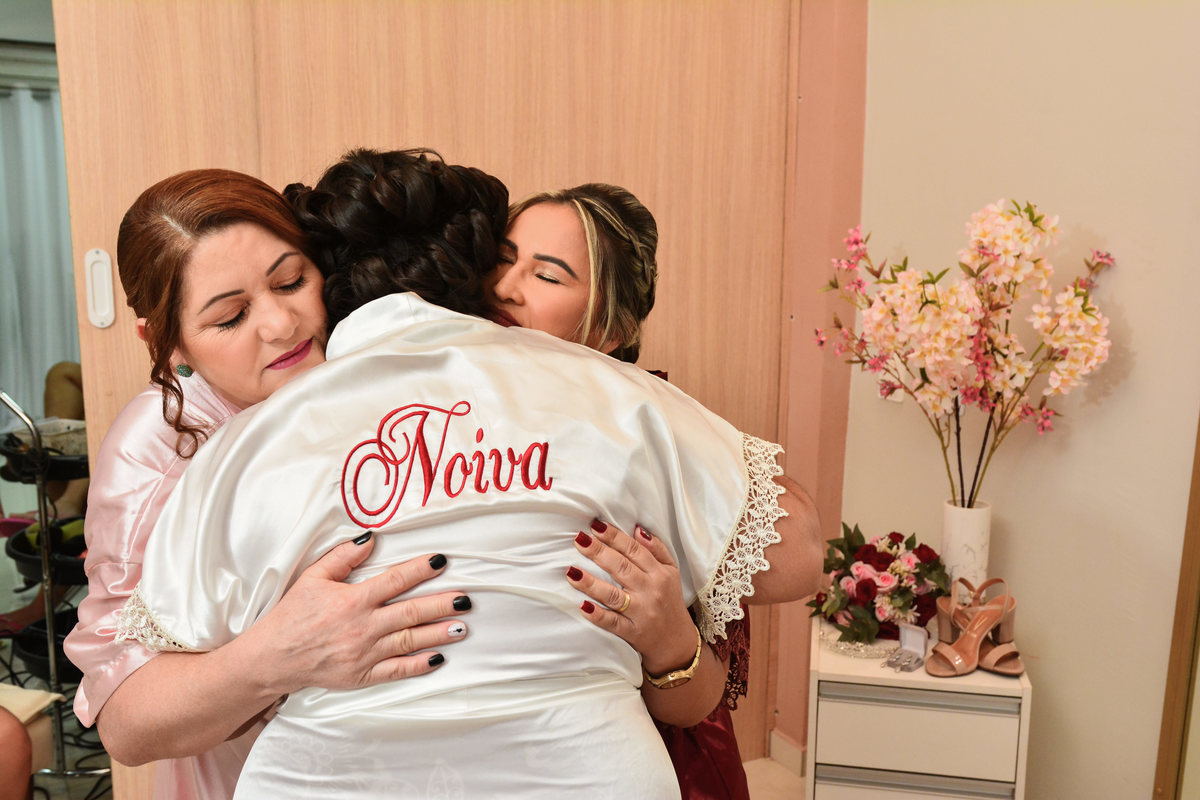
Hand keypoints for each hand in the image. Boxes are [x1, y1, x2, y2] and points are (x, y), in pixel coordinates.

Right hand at [249, 534, 470, 694]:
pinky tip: (438, 658)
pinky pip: (396, 670)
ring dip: (438, 633)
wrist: (272, 658)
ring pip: (409, 640)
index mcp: (352, 600)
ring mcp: (364, 653)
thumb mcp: (312, 578)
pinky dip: (419, 665)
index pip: (395, 580)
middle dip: (441, 604)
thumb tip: (371, 539)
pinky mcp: (362, 675)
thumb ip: (343, 557)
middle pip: (411, 612)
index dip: (421, 569)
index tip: (441, 561)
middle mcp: (362, 626)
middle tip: (465, 598)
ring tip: (462, 626)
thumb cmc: (292, 615)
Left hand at [568, 521, 697, 674]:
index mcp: (659, 573)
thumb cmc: (670, 600)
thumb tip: (637, 529)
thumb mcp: (671, 572)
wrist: (676, 641)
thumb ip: (657, 549)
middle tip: (579, 540)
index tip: (595, 526)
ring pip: (613, 595)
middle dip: (599, 552)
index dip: (614, 536)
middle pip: (621, 568)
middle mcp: (650, 590)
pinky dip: (598, 615)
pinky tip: (582, 605)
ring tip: (572, 572)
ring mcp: (641, 612)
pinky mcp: (632, 632)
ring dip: (591, 583)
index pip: (634, 550)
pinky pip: (612, 622)